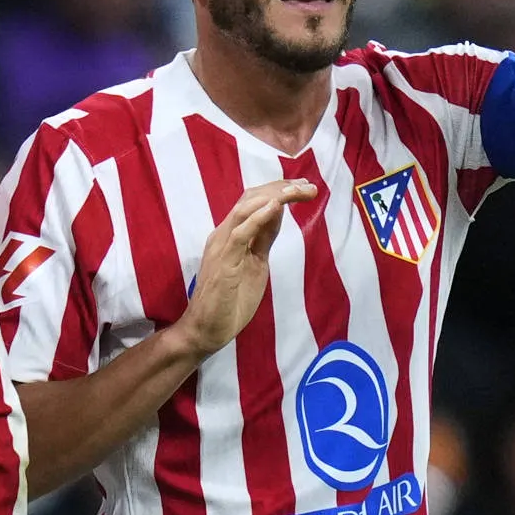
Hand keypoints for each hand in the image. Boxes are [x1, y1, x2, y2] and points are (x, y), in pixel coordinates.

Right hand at [172, 177, 294, 354]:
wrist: (206, 329)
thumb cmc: (230, 301)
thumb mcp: (255, 263)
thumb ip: (264, 238)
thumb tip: (277, 212)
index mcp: (231, 234)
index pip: (254, 201)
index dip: (279, 190)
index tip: (305, 187)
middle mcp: (223, 235)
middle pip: (251, 199)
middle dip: (281, 188)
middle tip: (308, 186)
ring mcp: (221, 247)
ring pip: (245, 210)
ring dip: (274, 197)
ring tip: (296, 190)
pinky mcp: (223, 263)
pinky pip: (240, 234)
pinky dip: (257, 218)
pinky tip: (274, 207)